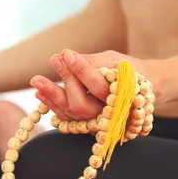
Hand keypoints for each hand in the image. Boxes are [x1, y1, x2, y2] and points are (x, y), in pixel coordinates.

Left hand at [29, 49, 149, 119]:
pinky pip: (67, 118)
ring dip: (53, 96)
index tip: (67, 54)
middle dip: (66, 82)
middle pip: (82, 104)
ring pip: (73, 113)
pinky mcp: (87, 124)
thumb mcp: (115, 60)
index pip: (98, 85)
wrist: (140, 91)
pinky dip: (53, 105)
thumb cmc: (128, 71)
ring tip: (37, 79)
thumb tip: (65, 55)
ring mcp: (98, 122)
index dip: (81, 70)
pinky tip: (40, 93)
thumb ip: (93, 60)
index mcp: (123, 95)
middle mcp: (110, 114)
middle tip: (54, 59)